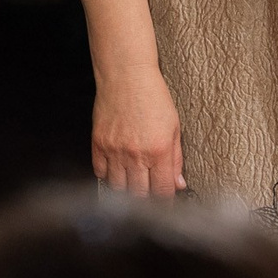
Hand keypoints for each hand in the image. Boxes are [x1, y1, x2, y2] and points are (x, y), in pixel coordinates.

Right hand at [91, 65, 185, 197]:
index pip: (162, 191)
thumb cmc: (152, 96)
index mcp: (159, 151)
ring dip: (127, 189)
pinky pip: (100, 172)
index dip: (165, 201)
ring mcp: (115, 150)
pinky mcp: (98, 144)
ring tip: (133, 181)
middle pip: (139, 194)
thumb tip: (178, 183)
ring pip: (118, 187)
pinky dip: (108, 176)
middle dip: (146, 197)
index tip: (165, 202)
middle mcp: (136, 154)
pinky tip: (116, 169)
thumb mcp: (174, 127)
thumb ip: (176, 159)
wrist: (125, 76)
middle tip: (149, 190)